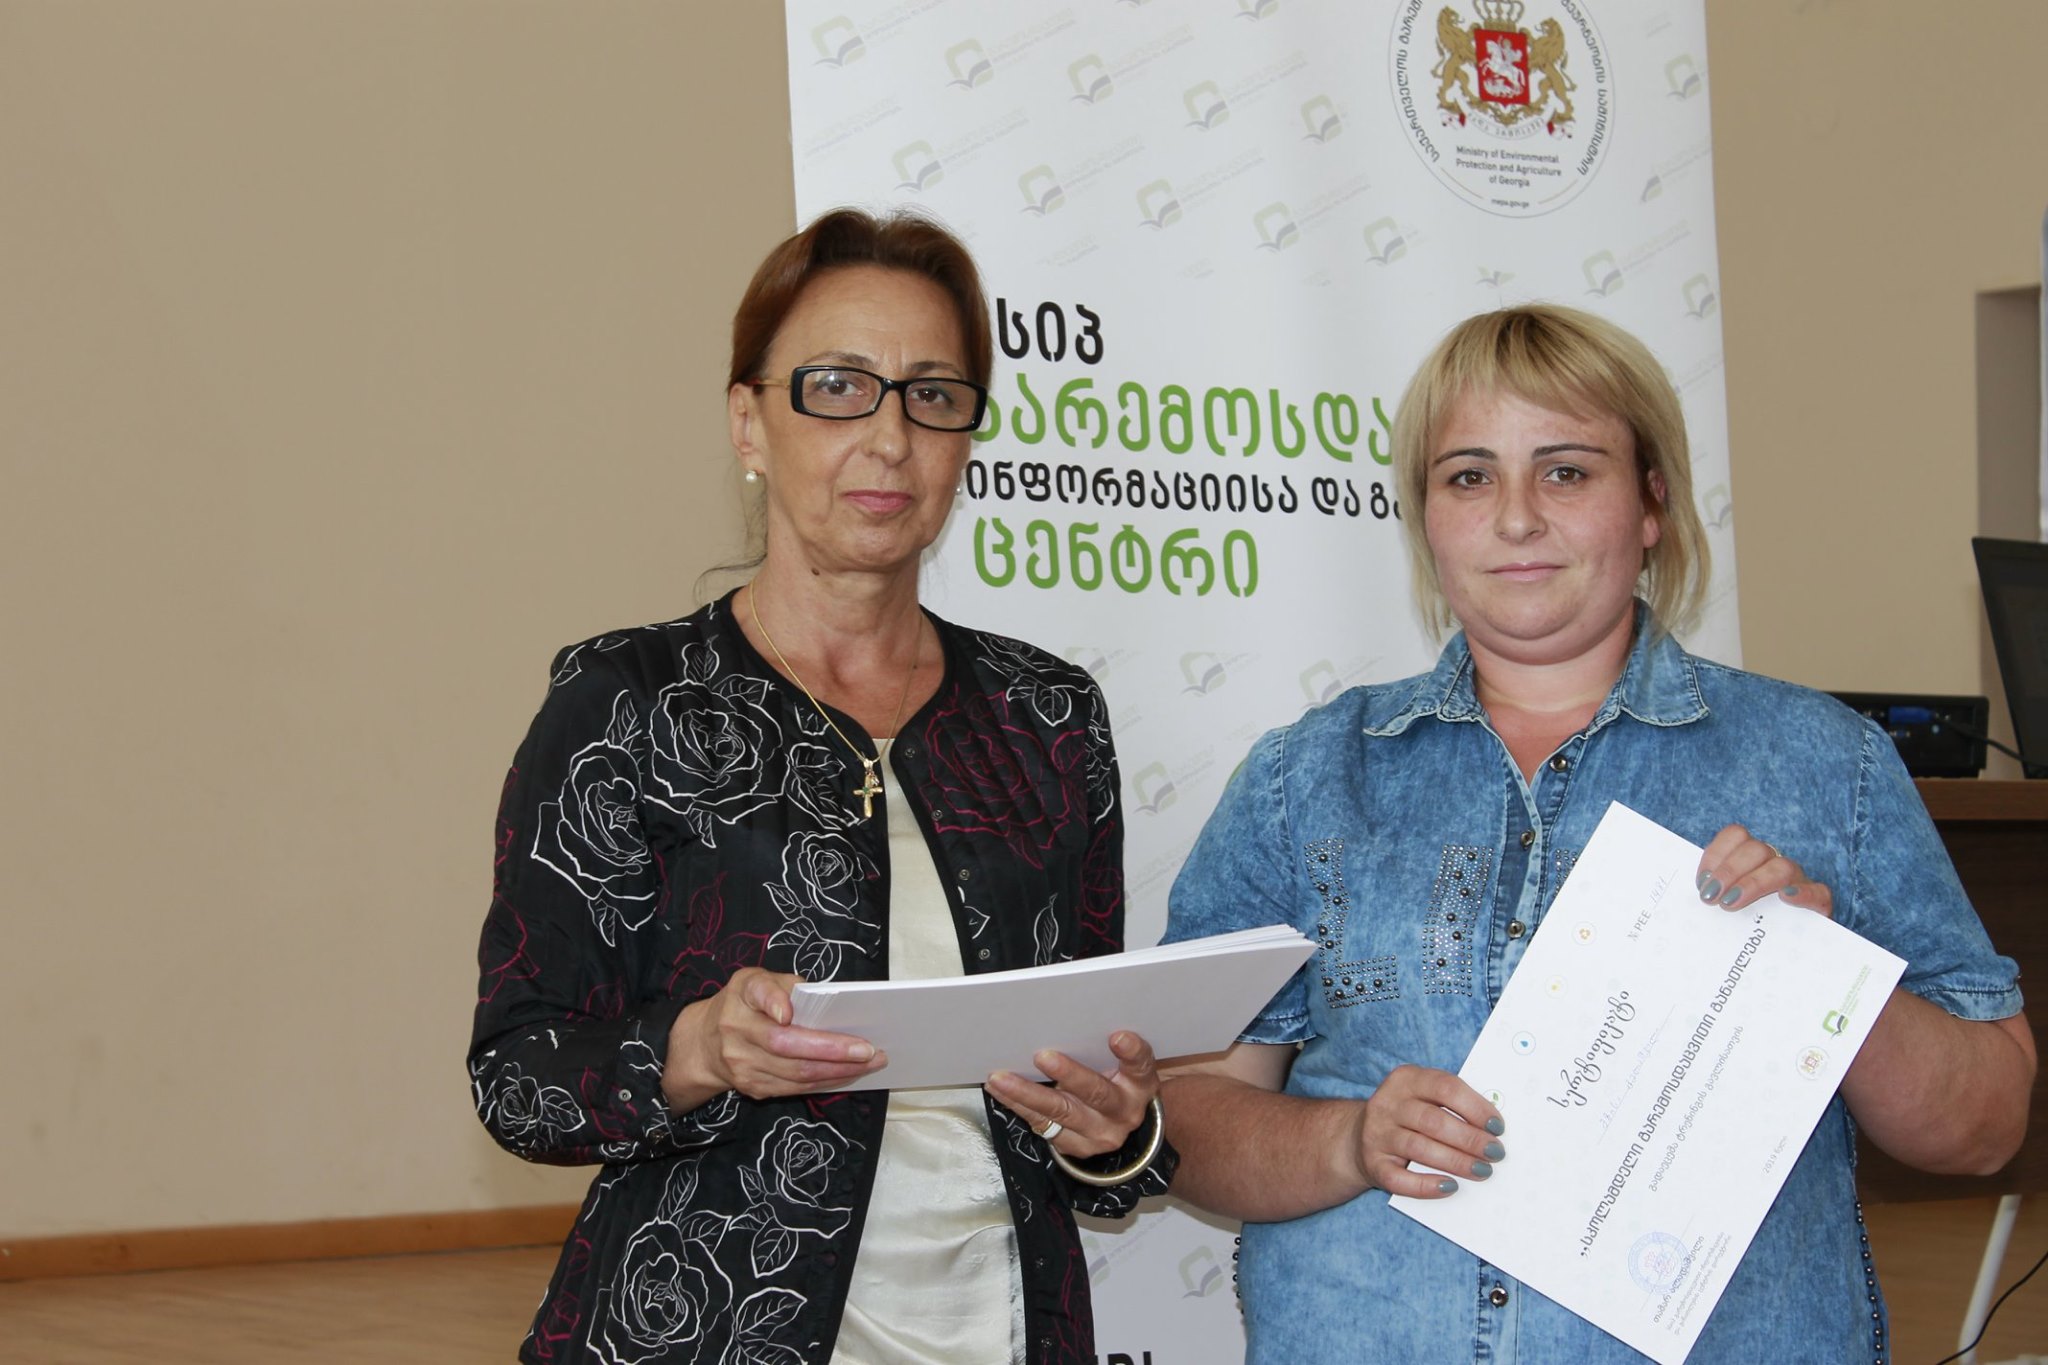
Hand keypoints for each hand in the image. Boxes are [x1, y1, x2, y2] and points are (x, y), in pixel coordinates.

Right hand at [665, 967, 885, 1107]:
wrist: (705, 1043)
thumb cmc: (744, 1004)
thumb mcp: (756, 981)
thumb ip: (783, 985)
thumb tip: (817, 1001)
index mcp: (741, 996)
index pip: (757, 995)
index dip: (773, 1002)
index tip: (788, 1012)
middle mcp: (737, 1032)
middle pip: (786, 1046)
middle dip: (832, 1050)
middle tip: (868, 1050)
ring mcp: (743, 1065)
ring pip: (795, 1074)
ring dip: (837, 1071)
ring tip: (870, 1064)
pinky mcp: (753, 1088)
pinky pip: (795, 1088)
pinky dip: (825, 1082)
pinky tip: (847, 1074)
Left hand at [985, 1030, 1159, 1157]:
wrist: (1119, 1121)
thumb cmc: (1115, 1079)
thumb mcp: (1121, 1063)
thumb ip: (1103, 1045)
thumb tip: (1065, 1017)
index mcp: (1140, 1083)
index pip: (1140, 1064)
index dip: (1132, 1051)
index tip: (1117, 1036)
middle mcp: (1124, 1111)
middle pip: (1096, 1093)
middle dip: (1068, 1074)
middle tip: (1042, 1056)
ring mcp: (1100, 1133)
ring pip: (1061, 1113)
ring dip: (1026, 1093)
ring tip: (1000, 1077)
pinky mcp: (1077, 1146)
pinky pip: (1042, 1125)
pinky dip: (1017, 1105)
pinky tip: (1000, 1090)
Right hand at [1348, 1064, 1503, 1197]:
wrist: (1361, 1135)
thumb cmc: (1408, 1116)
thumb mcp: (1424, 1097)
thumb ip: (1453, 1104)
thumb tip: (1491, 1129)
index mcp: (1406, 1079)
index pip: (1445, 1087)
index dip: (1475, 1107)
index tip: (1497, 1127)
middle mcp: (1387, 1104)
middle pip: (1434, 1121)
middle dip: (1470, 1139)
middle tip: (1495, 1153)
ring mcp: (1377, 1134)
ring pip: (1420, 1149)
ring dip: (1456, 1162)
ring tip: (1482, 1171)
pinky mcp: (1373, 1164)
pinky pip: (1400, 1179)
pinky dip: (1426, 1186)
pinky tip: (1449, 1187)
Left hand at [1696, 825, 1834, 917]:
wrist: (1788, 946)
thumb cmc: (1748, 922)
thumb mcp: (1727, 904)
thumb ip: (1714, 895)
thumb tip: (1697, 897)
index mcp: (1750, 858)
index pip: (1736, 836)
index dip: (1715, 854)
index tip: (1701, 881)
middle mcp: (1774, 863)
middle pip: (1755, 850)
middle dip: (1729, 871)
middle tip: (1711, 898)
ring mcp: (1799, 881)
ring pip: (1782, 867)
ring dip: (1754, 883)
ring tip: (1731, 903)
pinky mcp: (1819, 903)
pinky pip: (1818, 892)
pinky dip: (1803, 893)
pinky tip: (1786, 899)